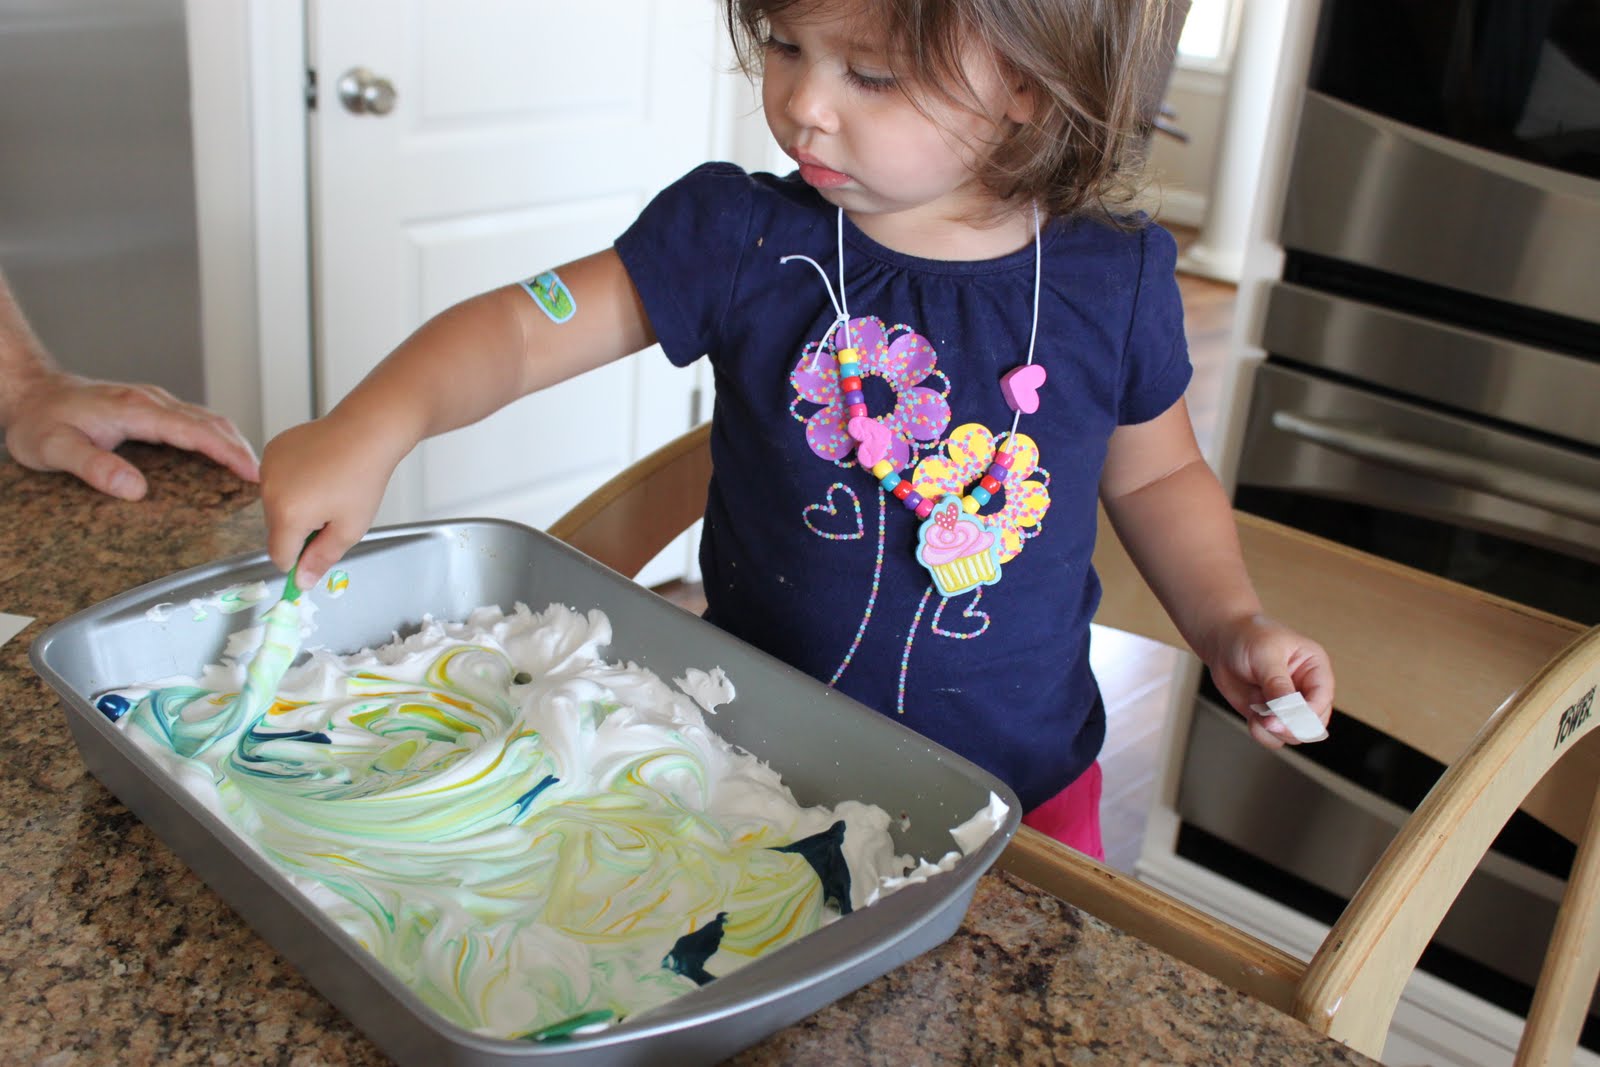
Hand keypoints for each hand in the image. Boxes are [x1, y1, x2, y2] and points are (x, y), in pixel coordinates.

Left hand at [3, 372, 258, 498]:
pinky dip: (217, 436)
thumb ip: (94, 467)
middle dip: (242, 449)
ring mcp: (152, 400)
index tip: (252, 474)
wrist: (28, 390)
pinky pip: (195, 418)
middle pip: (212, 421)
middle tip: (264, 480)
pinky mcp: (151, 406)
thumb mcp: (54, 448)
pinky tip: (221, 453)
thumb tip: (135, 490)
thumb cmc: (38, 421)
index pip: (196, 430)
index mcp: (135, 409)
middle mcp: (150, 400)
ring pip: (207, 417)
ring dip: (233, 442)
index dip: (228, 453)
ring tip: (251, 470)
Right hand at [259, 414, 408, 587]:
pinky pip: (275, 481)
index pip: (280, 557)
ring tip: (327, 489)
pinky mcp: (271, 452)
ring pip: (274, 506)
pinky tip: (316, 472)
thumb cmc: (363, 479)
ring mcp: (267, 468)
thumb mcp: (350, 528)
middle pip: (277, 532)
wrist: (366, 431)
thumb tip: (301, 583)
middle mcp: (268, 491)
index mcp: (288, 514)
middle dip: (300, 532)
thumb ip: (321, 559)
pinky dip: (291, 484)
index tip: (318, 551)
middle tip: (332, 513)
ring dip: (294, 508)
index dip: (300, 561)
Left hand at [1202, 614, 1333, 748]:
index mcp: (1315, 667)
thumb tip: (1285, 712)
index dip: (1307, 713)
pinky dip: (1263, 734)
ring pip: (1295, 735)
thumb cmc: (1248, 638)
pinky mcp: (1271, 716)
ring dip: (1274, 731)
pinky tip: (1252, 717)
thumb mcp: (1265, 656)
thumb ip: (1277, 685)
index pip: (1322, 698)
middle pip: (1313, 723)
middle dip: (1291, 727)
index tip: (1283, 718)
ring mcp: (1289, 705)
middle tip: (1267, 720)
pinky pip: (1275, 737)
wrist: (1223, 643)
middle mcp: (1307, 690)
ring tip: (1256, 714)